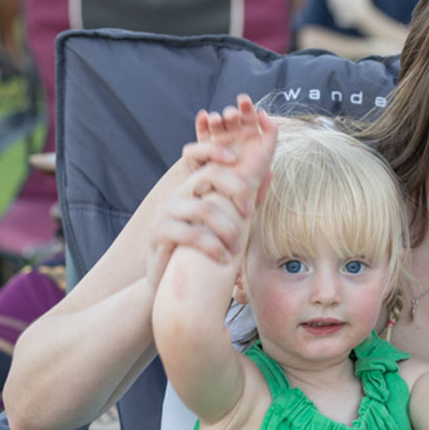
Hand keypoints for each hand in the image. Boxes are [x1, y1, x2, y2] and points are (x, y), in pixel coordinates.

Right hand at [146, 98, 277, 293]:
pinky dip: (213, 246)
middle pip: (209, 174)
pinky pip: (190, 234)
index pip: (203, 155)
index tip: (238, 161)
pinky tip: (224, 258)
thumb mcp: (225, 218)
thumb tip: (269, 171)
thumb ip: (245, 197)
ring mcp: (166, 211)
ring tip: (237, 248)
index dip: (218, 151)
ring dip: (229, 229)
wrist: (172, 278)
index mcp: (194, 186)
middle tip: (249, 213)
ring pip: (204, 208)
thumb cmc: (204, 246)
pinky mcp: (159, 232)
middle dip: (237, 190)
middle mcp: (179, 194)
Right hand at [191, 95, 277, 207]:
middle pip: (230, 121)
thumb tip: (263, 113)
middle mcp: (232, 140)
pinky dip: (200, 125)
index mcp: (248, 139)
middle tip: (232, 115)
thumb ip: (270, 132)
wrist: (232, 204)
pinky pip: (199, 137)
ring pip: (214, 127)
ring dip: (216, 119)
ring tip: (216, 119)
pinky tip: (203, 116)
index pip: (247, 118)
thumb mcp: (266, 154)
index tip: (246, 102)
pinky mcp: (200, 154)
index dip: (246, 108)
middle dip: (231, 115)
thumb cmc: (251, 181)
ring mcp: (215, 145)